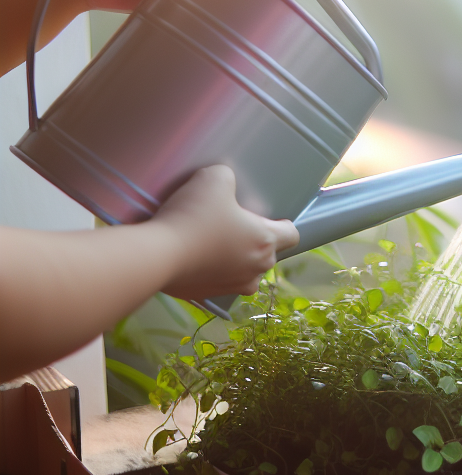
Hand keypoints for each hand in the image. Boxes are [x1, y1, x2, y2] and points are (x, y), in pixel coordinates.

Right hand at [151, 165, 298, 300]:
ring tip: (210, 240)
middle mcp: (255, 270)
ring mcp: (231, 287)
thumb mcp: (214, 178)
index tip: (265, 216)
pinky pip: (218, 280)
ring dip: (233, 257)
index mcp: (265, 242)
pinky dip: (210, 269)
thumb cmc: (193, 217)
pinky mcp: (207, 296)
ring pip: (243, 270)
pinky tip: (193, 254)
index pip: (292, 235)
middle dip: (253, 239)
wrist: (156, 256)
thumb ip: (228, 177)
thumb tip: (225, 183)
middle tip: (229, 223)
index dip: (282, 223)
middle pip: (266, 253)